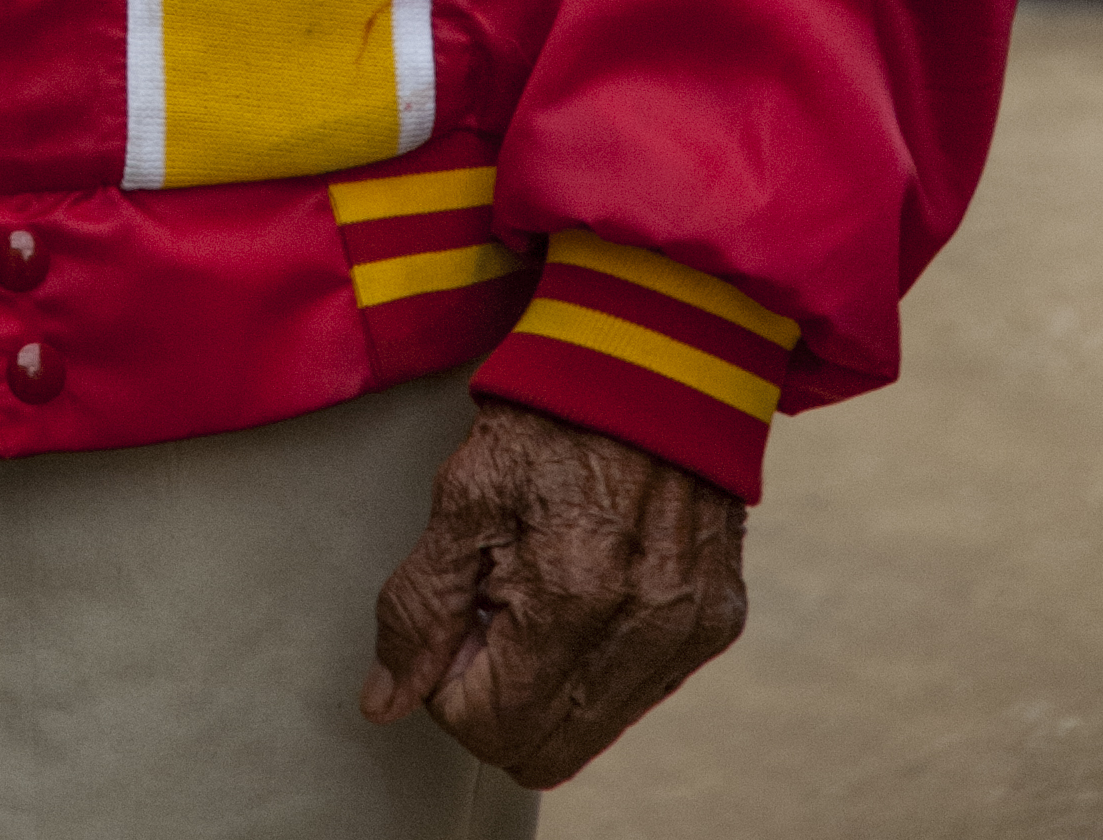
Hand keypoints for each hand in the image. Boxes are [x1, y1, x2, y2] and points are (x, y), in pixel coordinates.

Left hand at [362, 401, 746, 787]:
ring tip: (541, 581)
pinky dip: (598, 658)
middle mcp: (646, 630)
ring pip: (591, 731)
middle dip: (499, 697)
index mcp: (575, 597)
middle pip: (544, 753)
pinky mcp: (718, 621)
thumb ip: (422, 607)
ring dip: (550, 681)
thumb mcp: (463, 493)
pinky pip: (639, 691)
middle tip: (493, 606)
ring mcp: (691, 630)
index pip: (489, 728)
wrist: (655, 349)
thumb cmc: (551, 408)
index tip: (456, 614)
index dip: (449, 682)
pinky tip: (589, 581)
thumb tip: (384, 703)